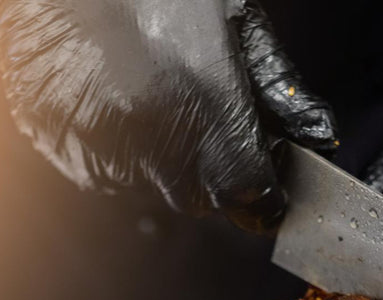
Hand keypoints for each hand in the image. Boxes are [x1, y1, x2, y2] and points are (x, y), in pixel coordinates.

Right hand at [0, 0, 336, 233]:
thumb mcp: (236, 18)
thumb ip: (280, 86)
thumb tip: (318, 136)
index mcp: (208, 102)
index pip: (249, 194)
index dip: (262, 196)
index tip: (265, 189)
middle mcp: (156, 134)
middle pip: (202, 198)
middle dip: (214, 172)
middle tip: (202, 117)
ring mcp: (105, 145)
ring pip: (153, 186)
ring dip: (165, 158)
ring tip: (153, 92)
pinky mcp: (64, 145)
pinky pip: (107, 172)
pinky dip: (120, 149)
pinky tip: (116, 95)